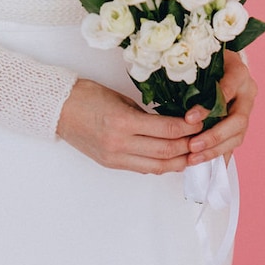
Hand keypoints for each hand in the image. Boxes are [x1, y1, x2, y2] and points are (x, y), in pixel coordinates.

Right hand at [56, 79, 201, 174]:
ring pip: (158, 167)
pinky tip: (173, 158)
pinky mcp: (112, 164)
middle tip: (205, 136)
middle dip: (190, 145)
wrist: (58, 109)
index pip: (166, 129)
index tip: (202, 119)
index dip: (188, 127)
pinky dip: (161, 165)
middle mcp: (120, 144)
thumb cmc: (88, 95)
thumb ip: (145, 114)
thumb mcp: (121, 98)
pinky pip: (143, 168)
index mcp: (123, 122)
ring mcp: (115, 157)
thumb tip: (172, 122)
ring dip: (179, 161)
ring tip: (195, 152)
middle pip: (166, 152)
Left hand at [184, 50, 257, 167]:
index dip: (209, 107)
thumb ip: (193, 74)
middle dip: (214, 136)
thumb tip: (165, 88)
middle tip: (192, 145)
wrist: (224, 62)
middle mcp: (247, 93)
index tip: (189, 118)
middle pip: (238, 121)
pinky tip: (203, 164)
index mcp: (239, 73)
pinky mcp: (241, 124)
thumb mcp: (202, 61)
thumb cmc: (209, 60)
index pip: (227, 90)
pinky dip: (218, 155)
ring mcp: (247, 110)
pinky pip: (232, 144)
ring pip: (237, 136)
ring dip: (215, 149)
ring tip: (193, 157)